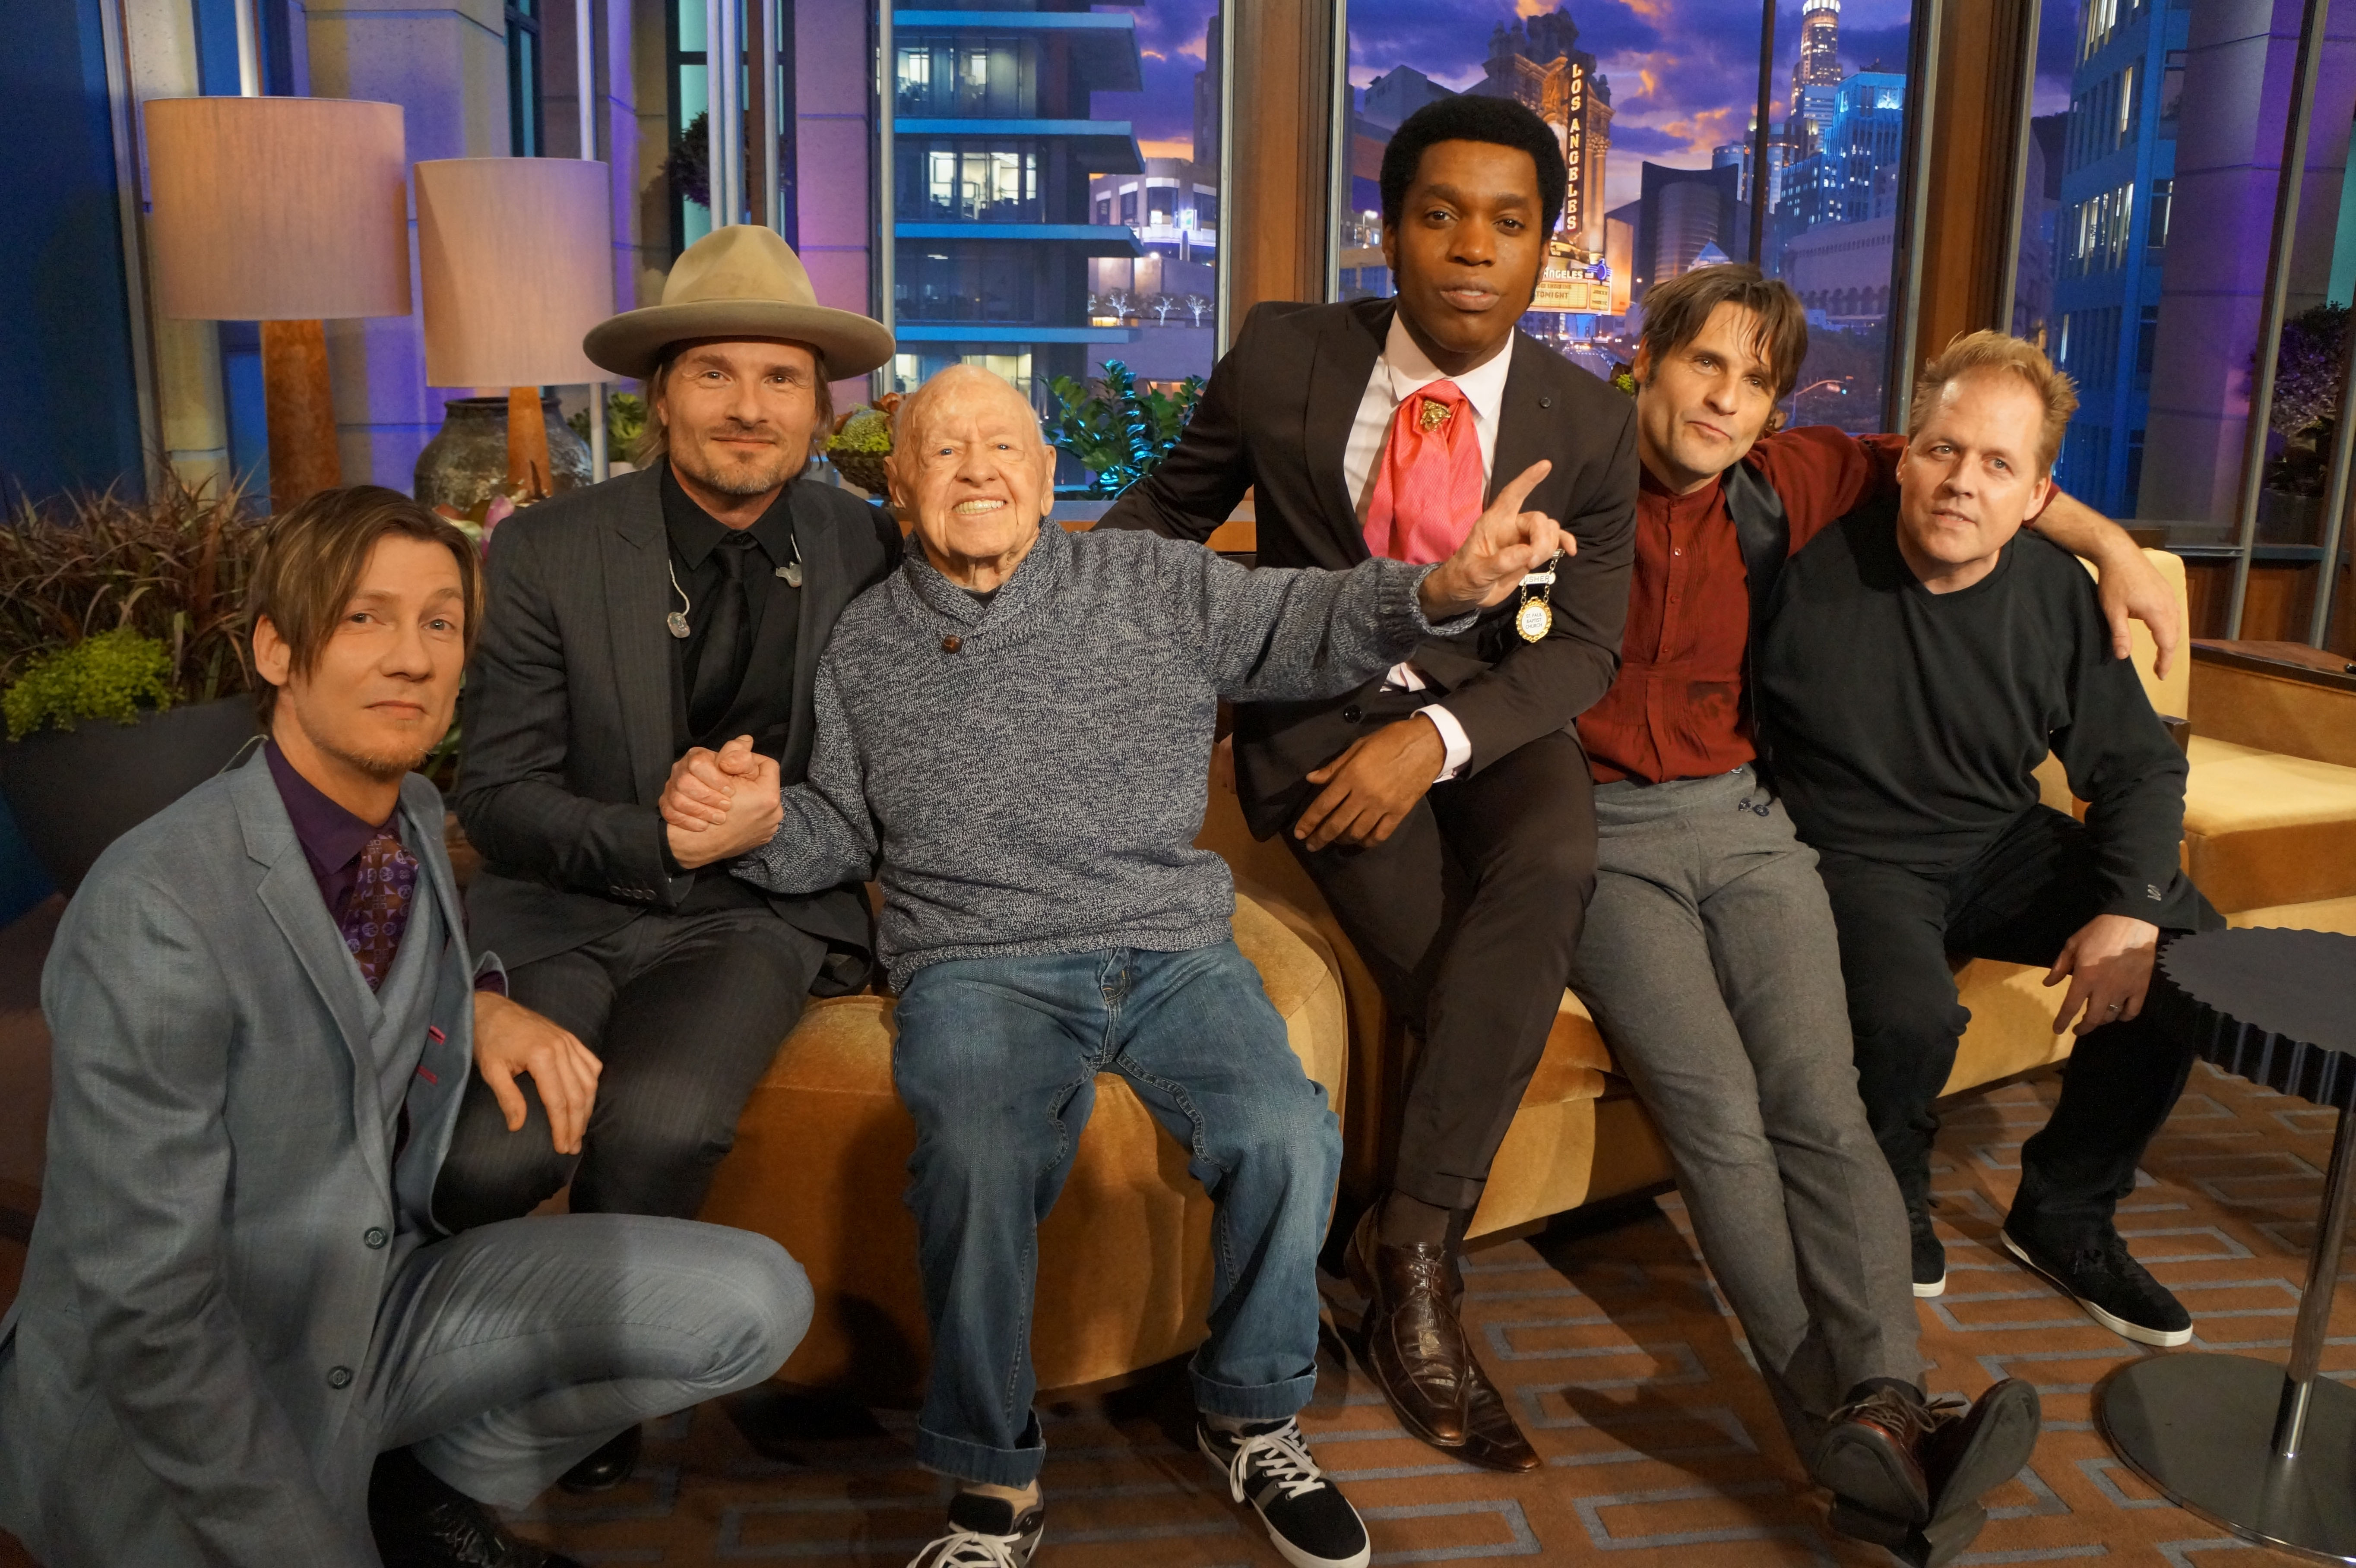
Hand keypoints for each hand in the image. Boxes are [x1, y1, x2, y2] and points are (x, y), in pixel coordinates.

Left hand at [472, 990, 601, 1153]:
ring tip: (581, 1129)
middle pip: (578, 1094)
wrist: (491, 1009)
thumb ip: (507, 1098)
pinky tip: (588, 1099)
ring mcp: (569, 1041)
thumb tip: (517, 1126)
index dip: (562, 1127)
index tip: (562, 1147)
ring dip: (587, 1108)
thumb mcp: (492, 1070)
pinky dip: (593, 1083)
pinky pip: (591, 1063)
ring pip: (589, 1081)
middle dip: (577, 1124)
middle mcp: (561, 1048)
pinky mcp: (570, 1038)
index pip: (558, 1100)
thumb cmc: (489, 1040)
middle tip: (573, 1146)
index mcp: (542, 1056)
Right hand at [661, 735, 781, 868]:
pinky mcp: (756, 842)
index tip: (731, 766)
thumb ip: (734, 755)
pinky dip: (739, 816)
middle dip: (741, 781)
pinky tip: (723, 819)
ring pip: (758, 801)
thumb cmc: (698, 808)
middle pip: (762, 783)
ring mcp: (765, 831)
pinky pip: (753, 821)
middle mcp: (772, 816)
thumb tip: (746, 742)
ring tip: (723, 810)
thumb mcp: (713, 770)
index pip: (767, 765)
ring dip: (740, 800)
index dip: (747, 761)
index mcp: (767, 797)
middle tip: (727, 790)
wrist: (688, 847)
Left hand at [1293, 716, 1444, 850]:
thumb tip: (1311, 779)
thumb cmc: (1390, 741)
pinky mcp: (1399, 813)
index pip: (1323, 805)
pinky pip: (1379, 835)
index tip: (1299, 834)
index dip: (1308, 822)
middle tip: (1311, 845)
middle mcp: (1364, 794)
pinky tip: (1360, 841)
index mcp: (1351, 776)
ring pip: (1356, 832)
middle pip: (1337, 823)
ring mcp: (1382, 806)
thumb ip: (1334, 767)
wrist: (1427, 744)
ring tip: (1334, 841)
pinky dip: (1367, 842)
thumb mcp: (1358, 747)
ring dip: (1342, 840)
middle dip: (1320, 837)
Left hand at [1417, 461, 1568, 617]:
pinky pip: (1554, 542)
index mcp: (1493, 523)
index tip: (1545, 466)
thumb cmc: (1463, 578)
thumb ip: (1500, 563)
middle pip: (1538, 519)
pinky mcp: (1531, 552)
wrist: (1465, 593)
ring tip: (1533, 565)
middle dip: (1542, 539)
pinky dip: (1563, 544)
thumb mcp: (1475, 573)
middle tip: (1532, 562)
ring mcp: (1523, 539)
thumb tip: (1527, 551)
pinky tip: (1570, 552)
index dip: (1527, 480)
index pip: (1512, 495)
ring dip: (1549, 546)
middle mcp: (1510, 526)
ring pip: (1549, 530)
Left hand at [2043, 913, 2161, 1036]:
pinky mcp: (2140, 988)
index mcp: (2084, 978)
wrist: (2132, 923)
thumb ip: (2060, 966)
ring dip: (2102, 1021)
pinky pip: (2133, 1011)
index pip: (2071, 1007)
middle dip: (2083, 1028)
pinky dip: (2124, 1017)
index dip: (2063, 1021)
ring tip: (2096, 1019)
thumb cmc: (2099, 932)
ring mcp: (2124, 990)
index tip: (2057, 1030)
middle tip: (2078, 1029)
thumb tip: (2047, 983)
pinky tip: (2119, 1014)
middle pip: (2093, 1018)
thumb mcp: (2072, 944)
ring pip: (2111, 1016)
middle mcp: (2104, 989)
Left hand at [2096, 544, 2181, 680]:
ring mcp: (2169, 596)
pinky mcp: (2166, 590)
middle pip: (2174, 636)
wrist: (2119, 553)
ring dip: (2170, 641)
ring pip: (2176, 625)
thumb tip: (2123, 657)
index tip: (2160, 675)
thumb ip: (2120, 635)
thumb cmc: (2114, 581)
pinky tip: (2163, 632)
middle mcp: (2169, 605)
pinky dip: (2171, 628)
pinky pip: (2174, 614)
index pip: (2166, 644)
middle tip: (2159, 669)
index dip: (2164, 662)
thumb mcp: (2113, 610)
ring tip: (2161, 655)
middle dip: (2168, 655)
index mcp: (2157, 612)